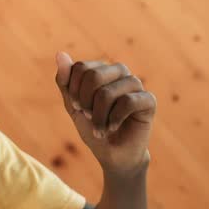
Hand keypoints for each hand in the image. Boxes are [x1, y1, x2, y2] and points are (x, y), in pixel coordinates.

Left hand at [55, 52, 155, 175]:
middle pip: (93, 76)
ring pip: (108, 92)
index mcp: (102, 69)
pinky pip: (127, 102)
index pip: (81, 67)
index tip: (77, 107)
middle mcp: (120, 72)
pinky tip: (113, 128)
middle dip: (85, 103)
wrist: (113, 155)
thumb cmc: (93, 128)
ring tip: (100, 129)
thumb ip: (65, 81)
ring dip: (98, 116)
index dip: (74, 91)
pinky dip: (114, 119)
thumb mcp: (73, 105)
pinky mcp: (148, 100)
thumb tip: (59, 53)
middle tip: (89, 118)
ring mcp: (135, 85)